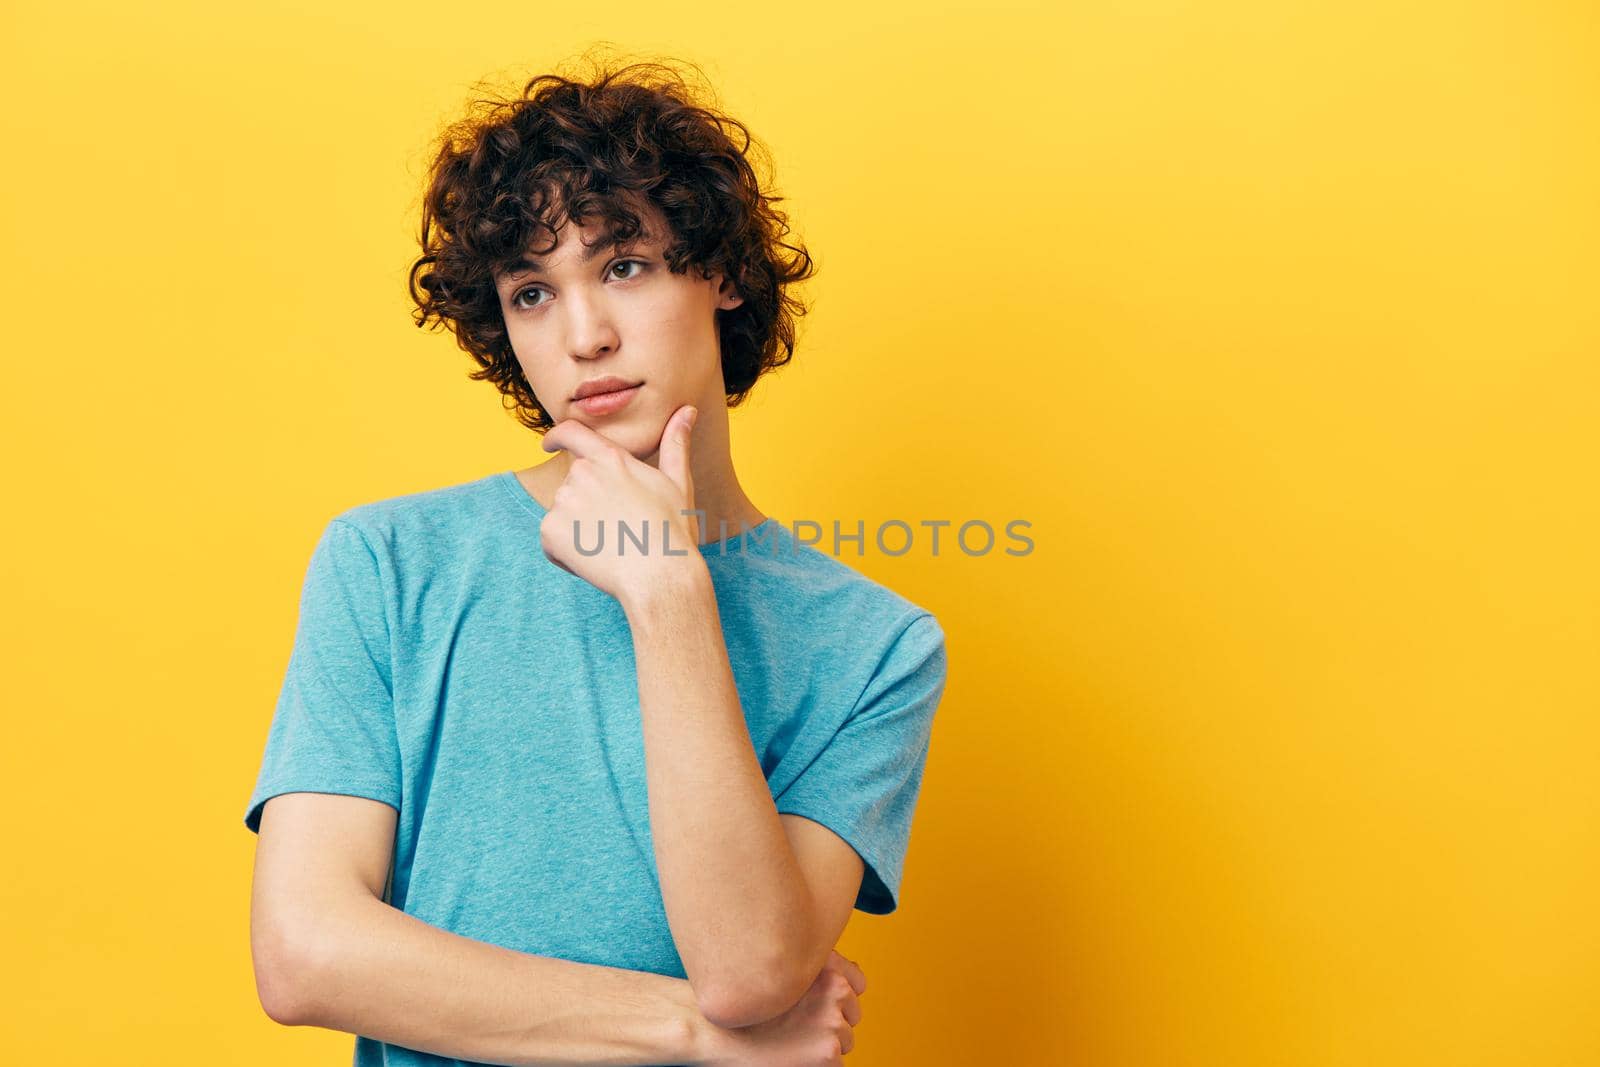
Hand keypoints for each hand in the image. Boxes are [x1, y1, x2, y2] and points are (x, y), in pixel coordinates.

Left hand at [538, 405, 703, 603]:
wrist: (659, 576)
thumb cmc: (672, 531)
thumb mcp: (677, 482)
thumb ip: (675, 443)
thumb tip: (688, 410)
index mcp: (610, 459)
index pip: (571, 433)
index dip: (557, 437)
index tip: (548, 443)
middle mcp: (582, 474)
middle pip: (573, 484)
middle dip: (587, 504)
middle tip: (617, 530)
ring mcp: (564, 502)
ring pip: (563, 515)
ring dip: (579, 530)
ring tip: (610, 547)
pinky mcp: (551, 531)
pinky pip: (552, 542)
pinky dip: (567, 554)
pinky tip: (595, 562)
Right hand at [696, 950, 867, 1065]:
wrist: (718, 1032)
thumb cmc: (747, 1004)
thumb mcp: (784, 970)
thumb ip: (819, 969)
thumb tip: (855, 977)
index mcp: (826, 966)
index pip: (856, 984)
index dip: (837, 998)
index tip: (816, 1005)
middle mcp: (835, 988)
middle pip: (852, 1015)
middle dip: (831, 1023)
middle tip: (796, 1027)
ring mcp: (834, 1020)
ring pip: (845, 1041)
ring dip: (825, 1045)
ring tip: (791, 1041)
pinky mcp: (830, 1051)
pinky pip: (836, 1063)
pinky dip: (820, 1066)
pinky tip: (793, 1056)